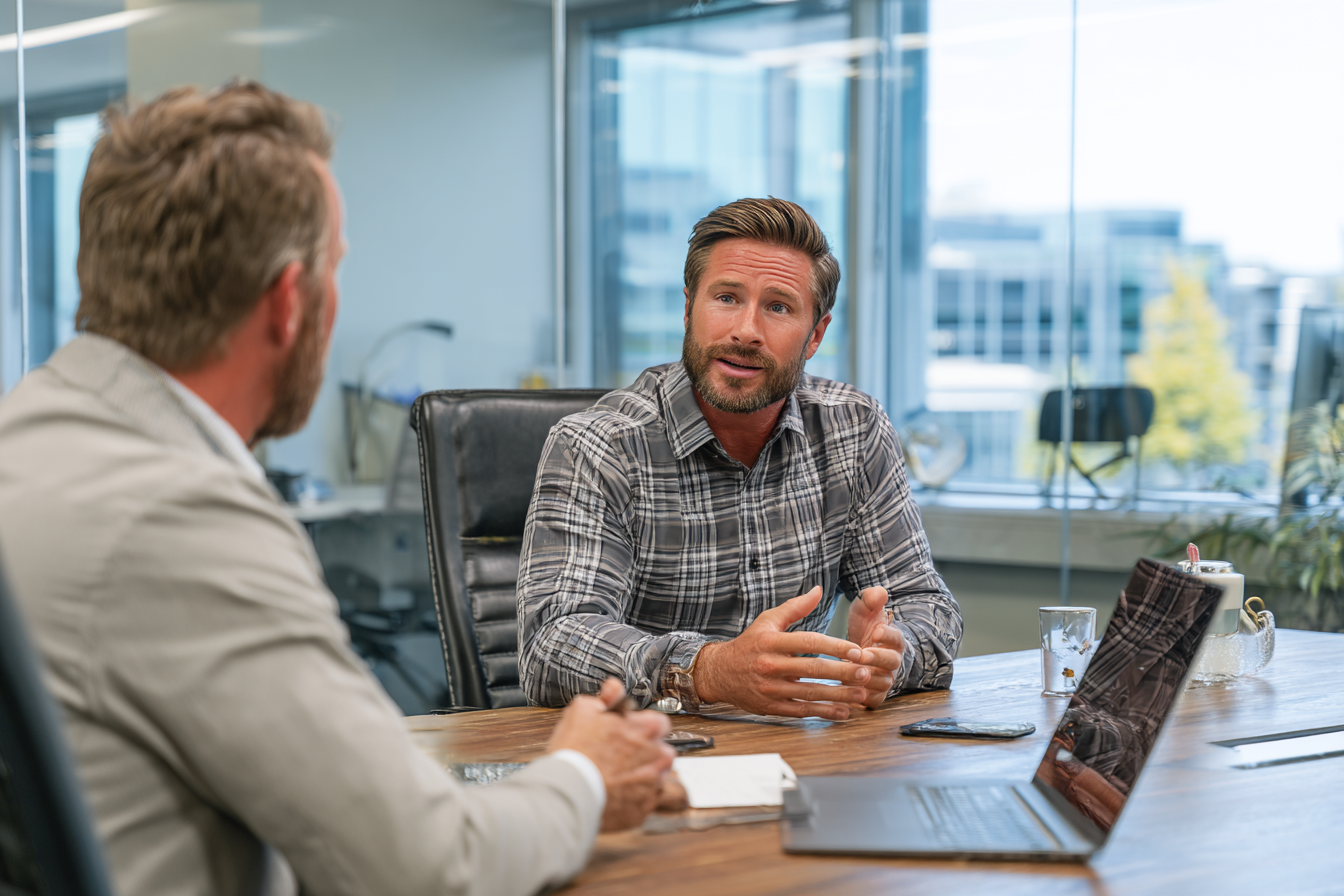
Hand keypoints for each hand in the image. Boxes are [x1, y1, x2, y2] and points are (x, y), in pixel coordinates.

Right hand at [547, 679, 674, 831]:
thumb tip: (614, 688)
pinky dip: (633, 799)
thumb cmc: (576, 752)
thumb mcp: (583, 710)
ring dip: (641, 776)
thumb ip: (606, 697)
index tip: (628, 733)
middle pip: (660, 751)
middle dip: (645, 752)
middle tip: (618, 756)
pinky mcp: (644, 810)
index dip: (641, 727)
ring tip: (614, 777)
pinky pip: (645, 801)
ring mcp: (654, 786)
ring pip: (655, 777)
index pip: (659, 722)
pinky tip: (613, 794)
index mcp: (649, 728)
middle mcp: (659, 756)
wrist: (569, 792)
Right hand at [694, 586, 878, 720]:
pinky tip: (843, 712)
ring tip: (862, 694)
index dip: (835, 647)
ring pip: (811, 694)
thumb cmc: (748, 644)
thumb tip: (818, 590)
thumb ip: (795, 608)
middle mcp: (770, 666)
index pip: (809, 643)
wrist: (718, 673)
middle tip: (867, 673)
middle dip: (843, 672)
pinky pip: (802, 711)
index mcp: (771, 642)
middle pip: (813, 670)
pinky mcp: (771, 707)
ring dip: (839, 695)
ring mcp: (770, 689)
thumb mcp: (767, 621)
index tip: (858, 650)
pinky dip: (824, 713)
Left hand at [845, 586, 904, 708]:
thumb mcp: (864, 611)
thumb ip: (871, 600)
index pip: (896, 637)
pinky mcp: (874, 695)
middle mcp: (892, 661)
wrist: (858, 652)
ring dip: (871, 679)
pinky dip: (864, 698)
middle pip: (892, 662)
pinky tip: (849, 692)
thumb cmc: (863, 629)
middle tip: (863, 654)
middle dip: (878, 658)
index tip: (875, 631)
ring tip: (855, 673)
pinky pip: (874, 700)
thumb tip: (879, 592)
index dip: (887, 634)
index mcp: (893, 640)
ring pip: (884, 682)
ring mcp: (884, 679)